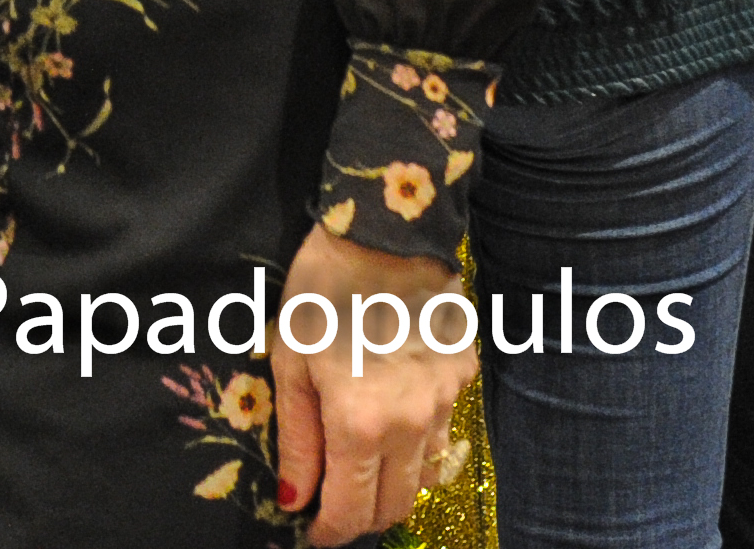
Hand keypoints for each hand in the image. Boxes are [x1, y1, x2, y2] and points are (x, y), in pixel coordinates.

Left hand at [268, 224, 474, 545]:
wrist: (385, 233)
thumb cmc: (320, 294)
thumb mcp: (290, 364)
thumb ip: (297, 439)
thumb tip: (295, 498)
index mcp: (359, 423)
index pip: (351, 511)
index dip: (329, 532)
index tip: (313, 533)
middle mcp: (410, 424)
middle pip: (393, 506)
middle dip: (361, 517)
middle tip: (333, 503)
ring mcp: (444, 403)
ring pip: (423, 476)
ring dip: (391, 484)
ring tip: (360, 463)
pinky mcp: (463, 378)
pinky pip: (443, 434)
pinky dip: (417, 445)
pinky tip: (392, 417)